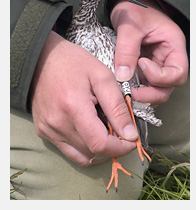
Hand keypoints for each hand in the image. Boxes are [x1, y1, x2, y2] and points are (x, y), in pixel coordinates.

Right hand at [31, 31, 137, 165]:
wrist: (42, 60)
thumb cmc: (74, 63)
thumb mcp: (102, 76)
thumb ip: (117, 106)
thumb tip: (130, 134)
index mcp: (73, 107)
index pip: (100, 144)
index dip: (120, 148)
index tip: (131, 140)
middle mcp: (57, 124)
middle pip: (92, 153)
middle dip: (112, 147)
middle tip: (120, 131)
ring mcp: (48, 130)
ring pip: (81, 156)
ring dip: (99, 150)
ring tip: (105, 131)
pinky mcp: (43, 132)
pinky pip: (69, 151)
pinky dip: (84, 147)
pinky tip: (89, 131)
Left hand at [111, 0, 187, 104]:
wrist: (127, 5)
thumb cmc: (136, 8)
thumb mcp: (131, 25)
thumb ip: (127, 50)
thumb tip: (123, 76)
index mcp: (173, 46)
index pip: (177, 73)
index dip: (160, 76)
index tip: (141, 64)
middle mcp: (166, 59)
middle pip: (167, 87)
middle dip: (149, 94)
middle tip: (131, 92)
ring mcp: (155, 65)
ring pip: (154, 89)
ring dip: (141, 94)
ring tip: (124, 90)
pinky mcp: (143, 69)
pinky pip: (142, 85)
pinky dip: (134, 89)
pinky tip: (122, 87)